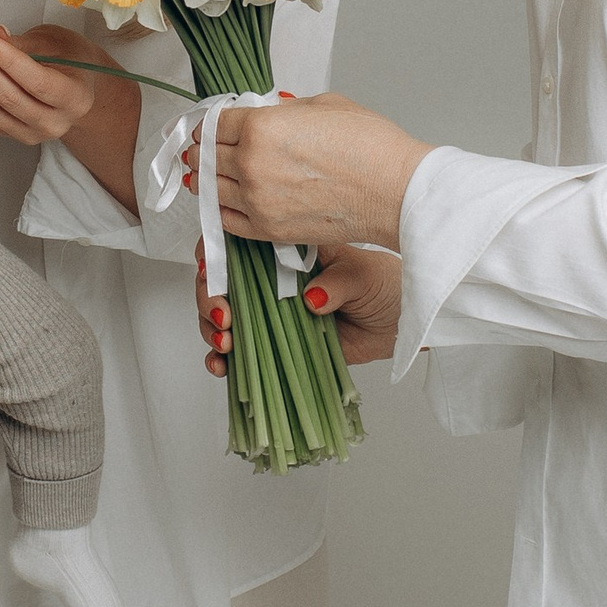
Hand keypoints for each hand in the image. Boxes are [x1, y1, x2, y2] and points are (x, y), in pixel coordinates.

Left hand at [0, 25, 107, 145]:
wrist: (77, 88)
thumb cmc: (70, 60)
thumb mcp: (56, 43)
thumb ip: (25, 43)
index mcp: (74, 98)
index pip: (37, 82)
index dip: (7, 61)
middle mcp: (54, 123)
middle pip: (9, 98)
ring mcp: (30, 133)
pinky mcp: (10, 134)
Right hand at [197, 243, 402, 374]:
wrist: (396, 322)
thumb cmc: (381, 286)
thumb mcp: (363, 276)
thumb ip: (338, 283)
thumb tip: (312, 297)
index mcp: (286, 250)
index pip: (238, 242)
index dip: (214, 252)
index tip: (209, 268)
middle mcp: (270, 279)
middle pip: (220, 281)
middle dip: (210, 298)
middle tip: (224, 316)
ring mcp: (268, 312)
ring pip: (222, 315)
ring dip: (210, 328)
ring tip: (226, 342)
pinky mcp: (272, 342)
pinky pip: (238, 351)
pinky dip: (222, 359)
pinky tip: (222, 364)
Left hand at [211, 93, 432, 250]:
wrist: (395, 191)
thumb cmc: (370, 147)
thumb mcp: (323, 105)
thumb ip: (283, 110)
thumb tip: (267, 113)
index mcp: (260, 127)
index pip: (216, 124)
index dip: (210, 124)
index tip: (208, 127)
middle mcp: (252, 164)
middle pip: (207, 157)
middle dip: (203, 151)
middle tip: (203, 149)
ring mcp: (258, 201)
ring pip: (211, 189)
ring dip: (206, 180)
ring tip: (206, 174)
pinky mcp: (268, 230)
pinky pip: (227, 221)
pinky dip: (221, 210)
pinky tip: (223, 202)